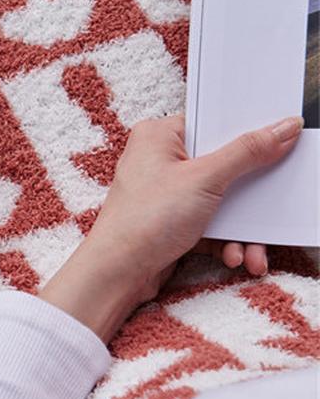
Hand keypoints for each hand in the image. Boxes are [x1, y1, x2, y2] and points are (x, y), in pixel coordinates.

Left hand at [38, 113, 304, 341]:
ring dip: (242, 230)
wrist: (116, 274)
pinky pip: (210, 224)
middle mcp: (159, 160)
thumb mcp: (204, 179)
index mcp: (159, 135)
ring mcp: (165, 192)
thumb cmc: (145, 219)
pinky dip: (226, 241)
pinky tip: (236, 258)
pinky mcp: (171, 221)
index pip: (212, 124)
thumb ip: (247, 152)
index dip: (247, 134)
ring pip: (220, 201)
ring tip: (253, 252)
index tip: (280, 143)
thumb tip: (282, 127)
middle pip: (223, 166)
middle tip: (273, 205)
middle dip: (250, 196)